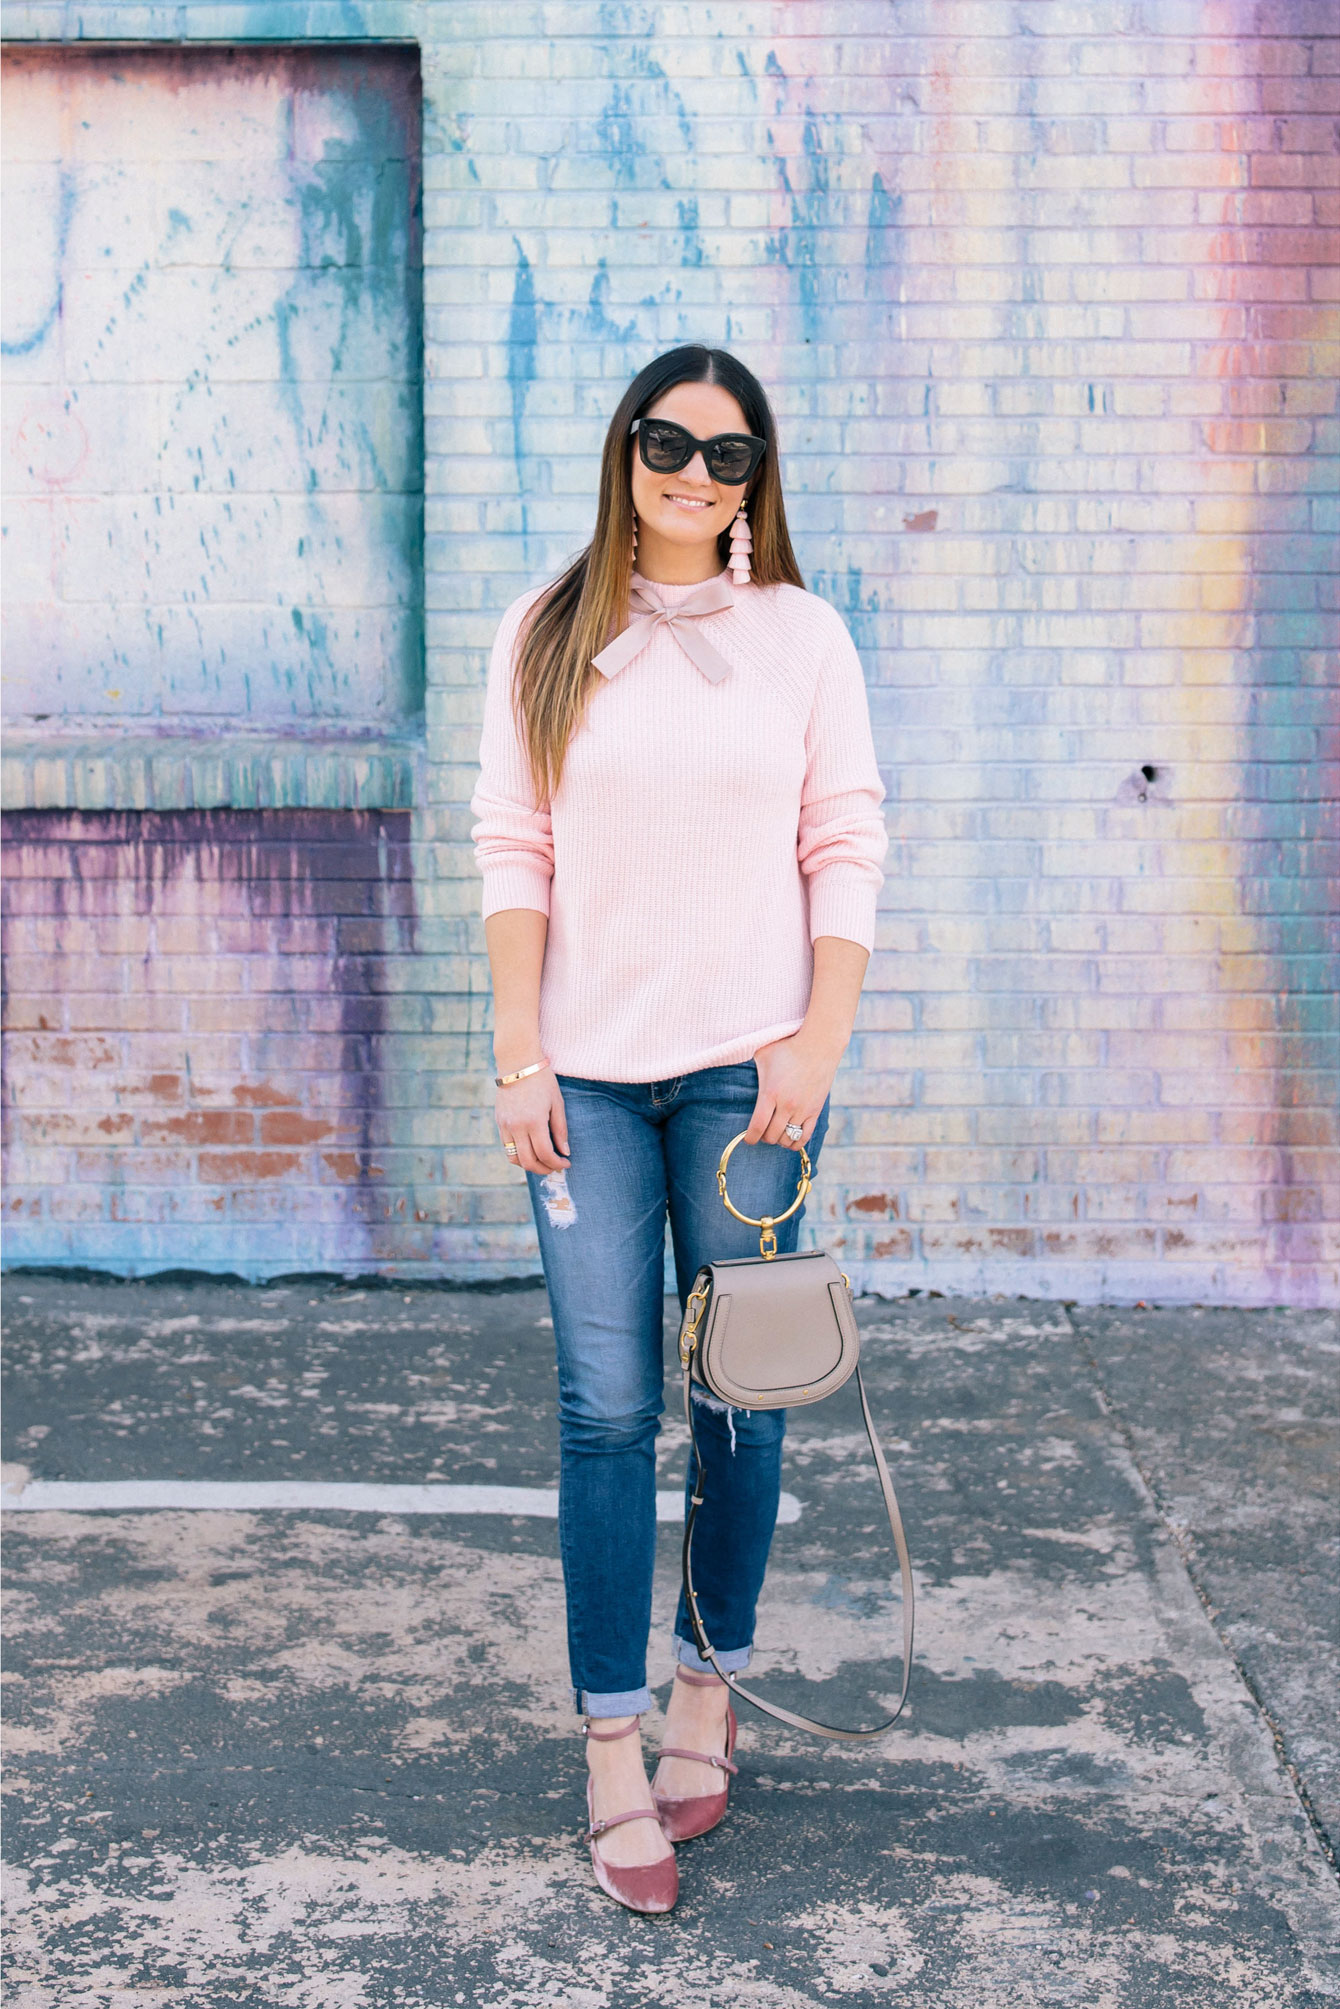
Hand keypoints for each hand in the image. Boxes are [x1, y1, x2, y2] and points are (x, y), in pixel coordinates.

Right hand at [496, 1067, 569, 1174]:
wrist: (517, 1063)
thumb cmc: (542, 1081)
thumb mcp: (557, 1103)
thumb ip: (560, 1130)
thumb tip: (565, 1152)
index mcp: (534, 1121)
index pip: (545, 1154)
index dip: (557, 1163)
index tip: (566, 1163)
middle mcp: (517, 1126)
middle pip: (528, 1162)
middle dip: (544, 1169)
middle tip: (555, 1167)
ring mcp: (505, 1125)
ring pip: (514, 1158)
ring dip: (529, 1165)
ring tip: (542, 1162)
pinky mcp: (499, 1122)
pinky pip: (507, 1147)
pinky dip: (519, 1154)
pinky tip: (530, 1150)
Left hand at [744, 1027, 840, 1150]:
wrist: (818, 1045)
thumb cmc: (787, 1047)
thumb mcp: (761, 1054)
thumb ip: (746, 1062)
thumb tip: (728, 1060)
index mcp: (770, 1093)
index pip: (757, 1127)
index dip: (750, 1138)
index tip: (748, 1139)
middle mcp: (787, 1105)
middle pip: (771, 1136)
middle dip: (763, 1137)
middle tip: (762, 1131)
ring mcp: (803, 1109)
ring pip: (787, 1139)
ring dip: (779, 1139)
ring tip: (776, 1132)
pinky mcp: (815, 1111)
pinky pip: (804, 1137)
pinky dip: (796, 1143)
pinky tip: (790, 1137)